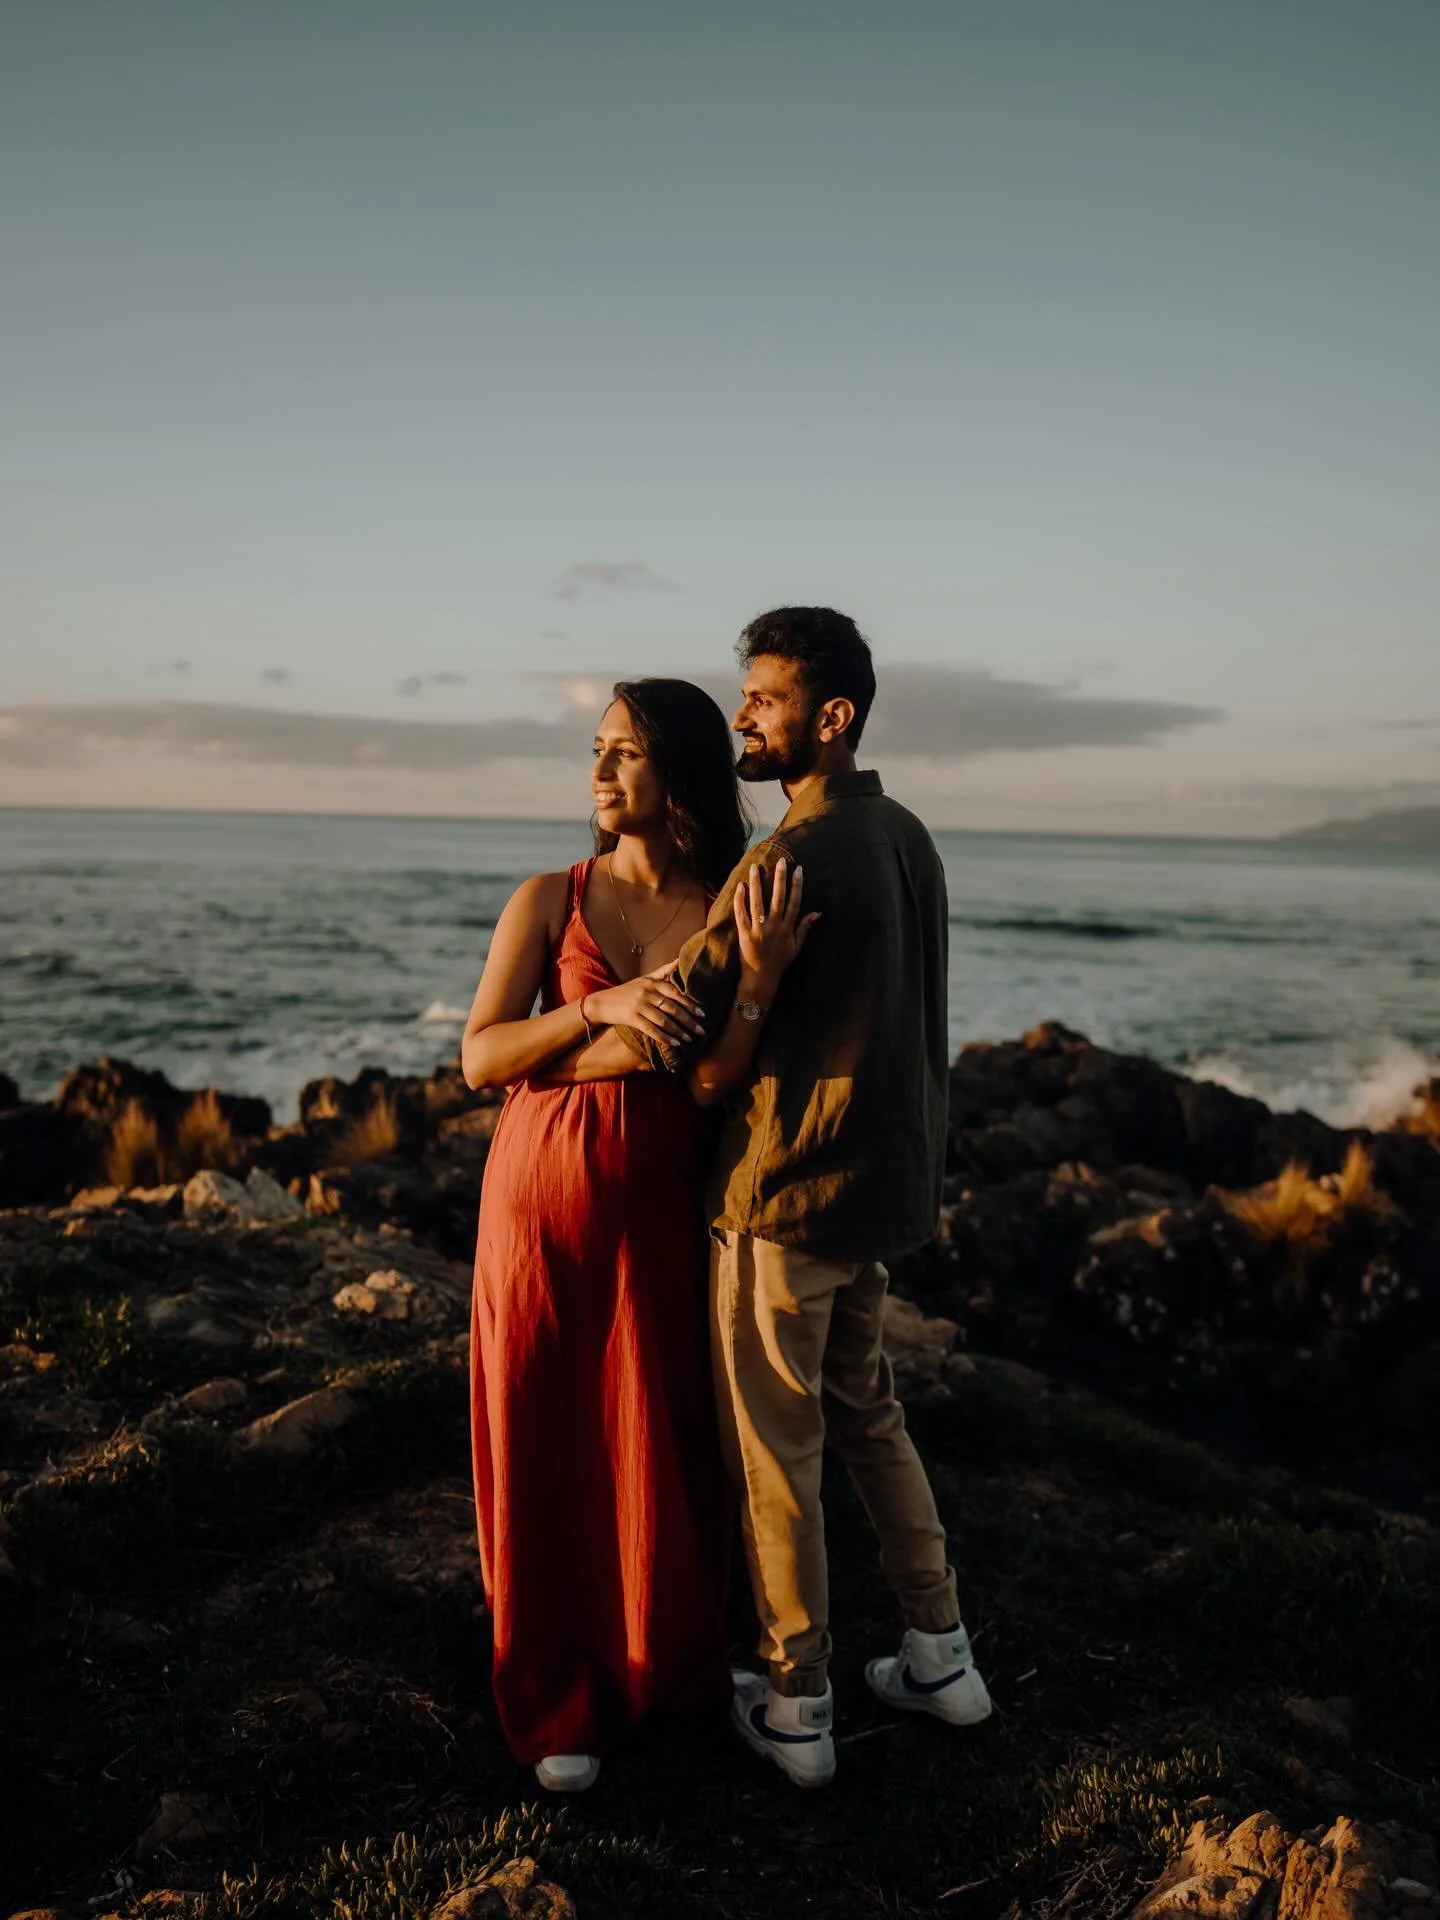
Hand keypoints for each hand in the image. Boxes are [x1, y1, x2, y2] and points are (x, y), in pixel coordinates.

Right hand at [581, 964, 706, 1046]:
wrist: (601, 1003)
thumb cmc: (626, 991)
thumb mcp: (644, 979)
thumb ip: (662, 971)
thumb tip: (679, 959)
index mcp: (652, 983)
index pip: (675, 993)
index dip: (690, 1004)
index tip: (702, 1014)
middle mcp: (647, 992)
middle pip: (672, 1008)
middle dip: (688, 1020)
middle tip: (701, 1031)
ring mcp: (639, 1005)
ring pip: (663, 1020)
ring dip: (678, 1031)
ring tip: (690, 1039)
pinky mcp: (631, 1018)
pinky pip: (651, 1029)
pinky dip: (664, 1037)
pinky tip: (674, 1044)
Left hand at [734, 855, 819, 993]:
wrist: (761, 979)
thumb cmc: (780, 962)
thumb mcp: (796, 947)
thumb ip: (805, 928)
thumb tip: (817, 912)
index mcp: (787, 929)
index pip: (794, 902)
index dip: (797, 885)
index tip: (798, 869)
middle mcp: (774, 926)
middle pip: (778, 898)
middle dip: (780, 878)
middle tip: (780, 861)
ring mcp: (758, 929)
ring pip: (758, 902)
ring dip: (757, 884)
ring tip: (755, 867)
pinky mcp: (744, 934)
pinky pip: (742, 914)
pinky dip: (741, 900)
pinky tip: (741, 886)